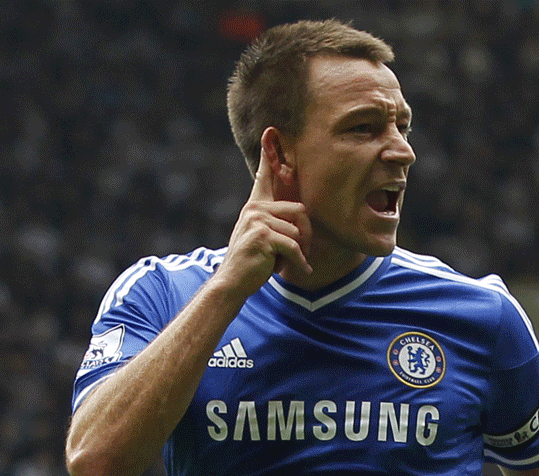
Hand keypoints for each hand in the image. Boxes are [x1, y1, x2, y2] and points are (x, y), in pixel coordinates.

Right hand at [217, 133, 311, 295]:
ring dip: (300, 251)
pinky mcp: (262, 235)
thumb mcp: (263, 237)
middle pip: (299, 211)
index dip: (268, 155)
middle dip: (306, 236)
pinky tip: (301, 270)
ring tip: (289, 262)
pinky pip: (293, 245)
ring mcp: (257, 220)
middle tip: (302, 254)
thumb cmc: (252, 262)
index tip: (270, 130)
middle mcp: (254, 208)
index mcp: (255, 206)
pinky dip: (299, 261)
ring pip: (297, 231)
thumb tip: (301, 216)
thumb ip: (276, 223)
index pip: (263, 176)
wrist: (232, 282)